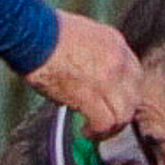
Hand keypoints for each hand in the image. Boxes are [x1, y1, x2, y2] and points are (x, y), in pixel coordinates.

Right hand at [24, 11, 141, 139]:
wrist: (31, 32)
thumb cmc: (44, 32)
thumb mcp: (81, 36)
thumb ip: (93, 57)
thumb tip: (88, 81)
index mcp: (115, 42)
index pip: (134, 74)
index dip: (125, 92)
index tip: (113, 102)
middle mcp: (117, 60)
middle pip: (134, 96)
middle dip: (122, 112)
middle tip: (108, 121)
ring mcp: (107, 78)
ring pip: (124, 113)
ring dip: (111, 127)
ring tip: (97, 131)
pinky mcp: (92, 95)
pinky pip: (105, 122)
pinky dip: (97, 132)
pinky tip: (86, 131)